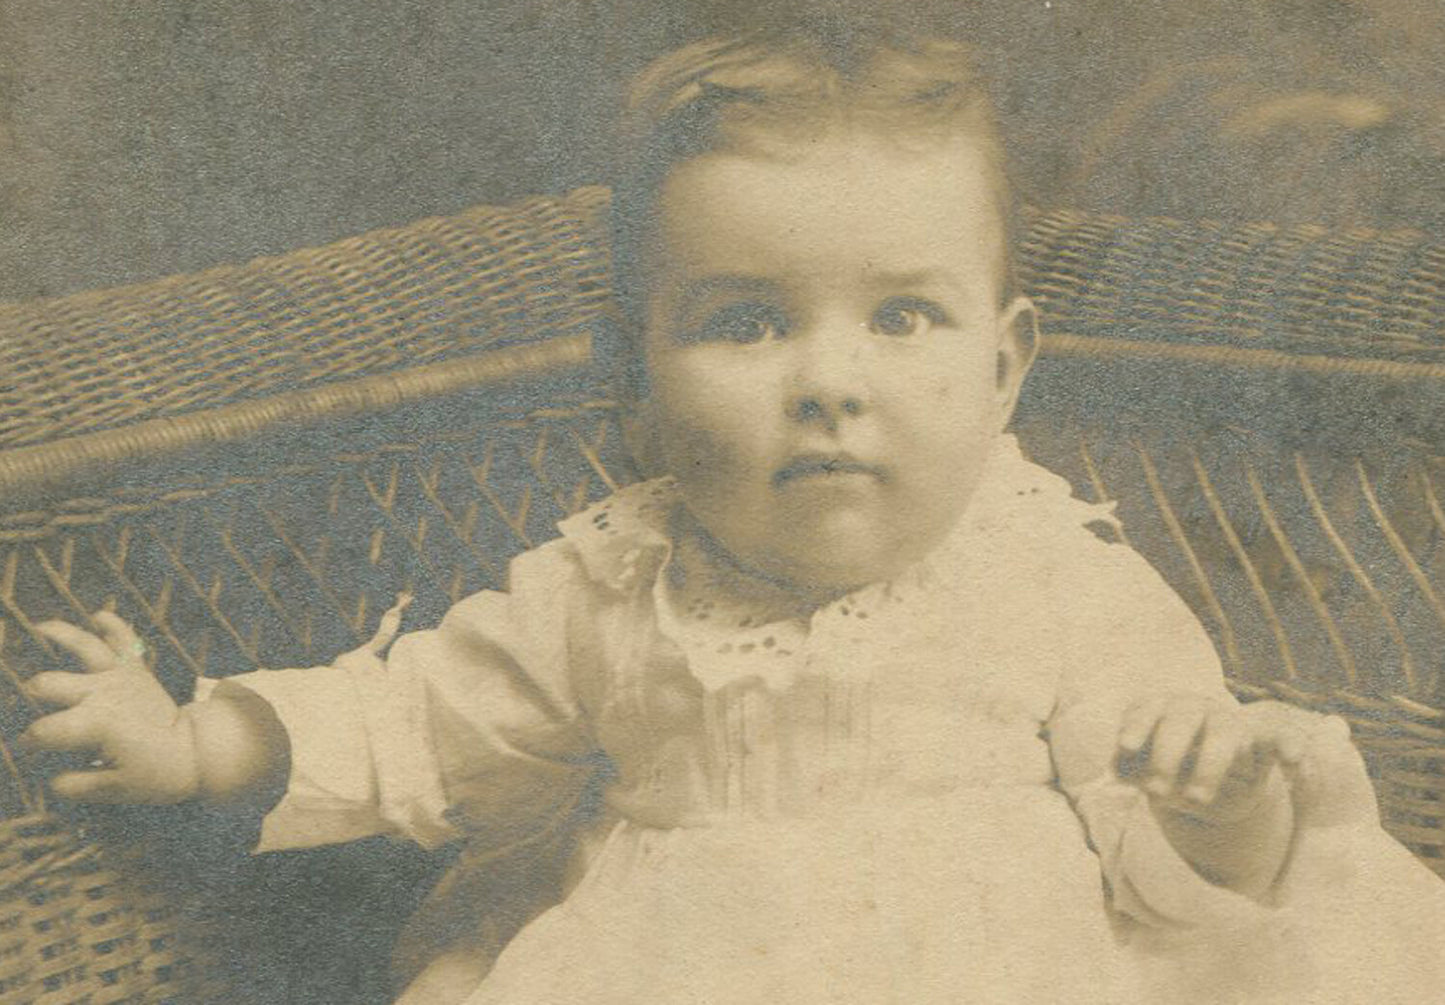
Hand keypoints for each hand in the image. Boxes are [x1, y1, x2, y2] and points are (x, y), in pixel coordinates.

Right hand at [19, 612, 200, 803]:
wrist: (194, 752)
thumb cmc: (153, 774)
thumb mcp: (113, 790)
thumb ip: (75, 785)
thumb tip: (47, 781)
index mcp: (95, 724)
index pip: (44, 731)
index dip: (27, 742)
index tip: (23, 749)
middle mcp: (103, 693)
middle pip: (50, 683)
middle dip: (28, 689)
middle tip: (15, 693)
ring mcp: (121, 677)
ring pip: (86, 647)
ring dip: (61, 635)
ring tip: (38, 627)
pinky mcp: (137, 670)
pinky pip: (126, 641)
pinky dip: (115, 626)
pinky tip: (100, 615)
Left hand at [1116, 693, 1307, 822]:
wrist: (1212, 784)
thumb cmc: (1170, 769)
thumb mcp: (1144, 772)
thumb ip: (1130, 771)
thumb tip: (1116, 775)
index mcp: (1163, 709)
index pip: (1148, 708)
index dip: (1137, 725)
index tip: (1126, 746)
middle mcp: (1197, 708)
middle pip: (1182, 717)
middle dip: (1167, 754)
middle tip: (1156, 791)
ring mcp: (1231, 722)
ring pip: (1225, 730)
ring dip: (1208, 765)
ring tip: (1196, 798)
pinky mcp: (1263, 740)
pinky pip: (1281, 736)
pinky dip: (1291, 746)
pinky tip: (1293, 764)